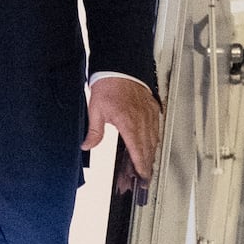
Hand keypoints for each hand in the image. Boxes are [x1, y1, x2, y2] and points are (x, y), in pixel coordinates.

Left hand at [83, 76, 163, 193]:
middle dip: (147, 164)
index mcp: (129, 123)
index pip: (138, 150)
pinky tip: (152, 143)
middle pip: (148, 148)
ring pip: (154, 139)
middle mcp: (142, 120)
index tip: (143, 176)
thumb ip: (94, 131)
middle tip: (146, 177)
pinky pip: (157, 127)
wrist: (119, 66)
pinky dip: (155, 138)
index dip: (141, 166)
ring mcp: (149, 114)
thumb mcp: (96, 110)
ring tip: (148, 164)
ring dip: (152, 153)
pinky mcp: (152, 107)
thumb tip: (87, 145)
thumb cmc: (108, 85)